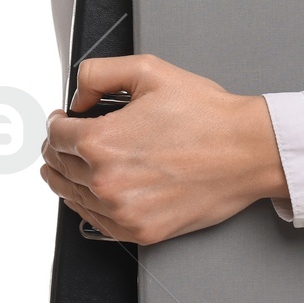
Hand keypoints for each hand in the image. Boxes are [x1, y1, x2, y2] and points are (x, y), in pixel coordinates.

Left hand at [39, 54, 289, 244]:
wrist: (248, 151)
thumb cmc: (208, 116)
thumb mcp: (150, 71)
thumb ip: (99, 73)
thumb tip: (77, 95)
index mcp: (102, 142)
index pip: (55, 136)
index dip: (56, 122)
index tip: (63, 119)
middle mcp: (106, 181)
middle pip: (58, 166)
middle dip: (58, 148)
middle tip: (67, 140)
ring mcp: (122, 211)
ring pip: (71, 196)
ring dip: (68, 177)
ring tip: (77, 164)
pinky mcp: (140, 231)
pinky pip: (95, 221)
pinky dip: (88, 204)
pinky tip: (96, 190)